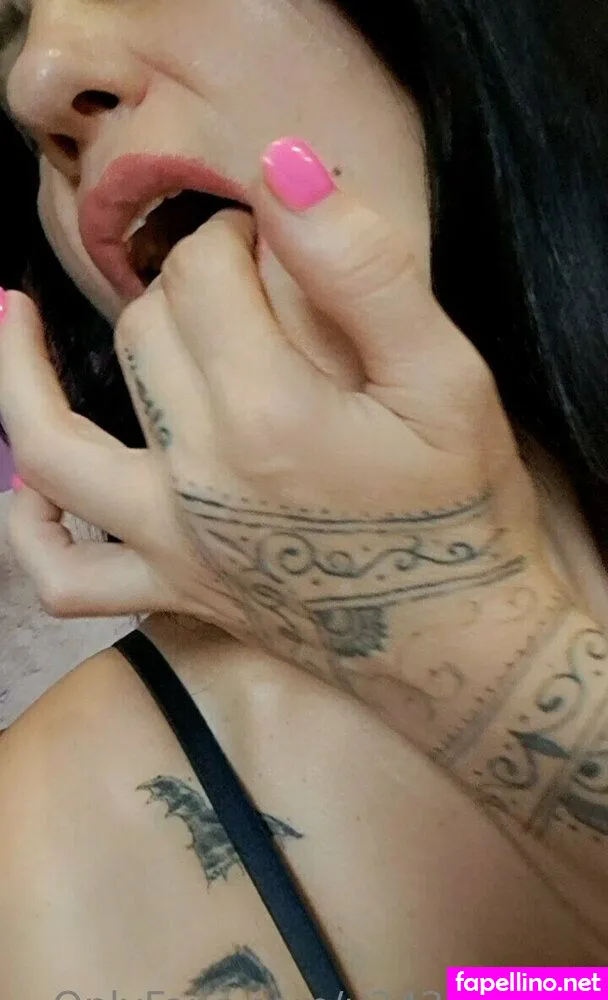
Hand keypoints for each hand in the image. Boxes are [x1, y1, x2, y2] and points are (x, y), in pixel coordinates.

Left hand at [0, 139, 558, 717]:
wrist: (458, 642)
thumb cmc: (462, 513)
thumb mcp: (446, 378)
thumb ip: (362, 270)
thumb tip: (281, 167)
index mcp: (267, 415)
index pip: (206, 276)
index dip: (237, 235)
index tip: (276, 239)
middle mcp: (196, 481)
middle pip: (141, 336)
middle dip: (180, 283)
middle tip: (235, 281)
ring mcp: (172, 543)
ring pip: (57, 442)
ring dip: (23, 374)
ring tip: (9, 316)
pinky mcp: (172, 590)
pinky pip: (65, 575)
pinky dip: (30, 528)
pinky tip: (26, 486)